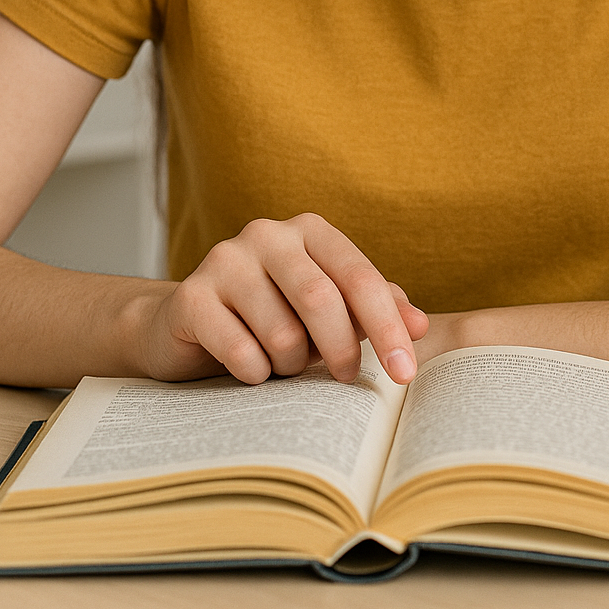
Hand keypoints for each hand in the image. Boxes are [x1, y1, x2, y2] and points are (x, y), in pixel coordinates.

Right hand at [134, 214, 427, 386]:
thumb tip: (421, 326)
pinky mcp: (190, 296)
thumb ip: (375, 309)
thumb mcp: (329, 310)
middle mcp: (267, 234)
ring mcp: (224, 260)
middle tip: (345, 379)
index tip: (405, 373)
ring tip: (282, 362)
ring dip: (291, 365)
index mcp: (309, 230)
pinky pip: (240, 351)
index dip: (387, 326)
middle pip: (320, 299)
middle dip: (341, 350)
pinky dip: (256, 374)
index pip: (359, 276)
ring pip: (281, 333)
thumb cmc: (274, 316)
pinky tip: (249, 367)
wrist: (188, 324)